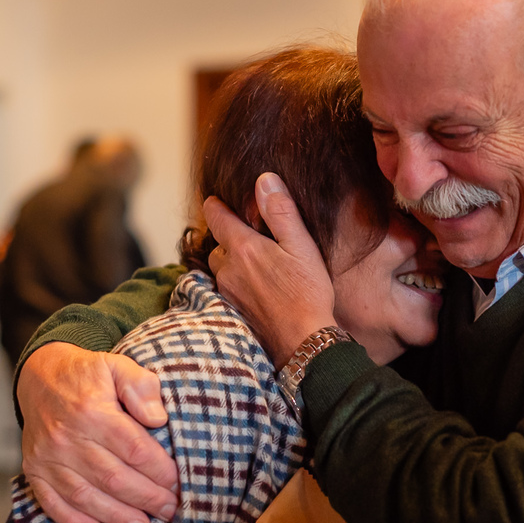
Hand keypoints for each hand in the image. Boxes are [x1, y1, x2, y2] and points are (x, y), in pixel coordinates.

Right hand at [19, 342, 176, 522]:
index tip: (180, 483)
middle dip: (146, 498)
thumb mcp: (119, 366)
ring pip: (85, 496)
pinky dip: (73, 521)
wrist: (39, 376)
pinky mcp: (34, 470)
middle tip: (171, 510)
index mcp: (92, 411)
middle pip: (113, 478)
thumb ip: (141, 387)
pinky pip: (52, 502)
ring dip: (116, 516)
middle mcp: (67, 437)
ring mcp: (47, 457)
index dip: (159, 471)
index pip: (134, 449)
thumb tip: (159, 419)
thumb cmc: (89, 374)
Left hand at [204, 172, 336, 367]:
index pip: (215, 214)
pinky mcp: (231, 310)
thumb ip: (281, 212)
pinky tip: (261, 288)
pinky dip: (238, 282)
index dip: (218, 204)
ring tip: (260, 264)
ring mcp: (227, 292)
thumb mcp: (302, 246)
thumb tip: (264, 180)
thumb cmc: (308, 294)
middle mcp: (227, 269)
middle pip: (217, 242)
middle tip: (255, 237)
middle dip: (230, 236)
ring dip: (234, 261)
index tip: (225, 201)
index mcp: (243, 248)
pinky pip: (227, 288)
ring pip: (221, 267)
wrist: (303, 342)